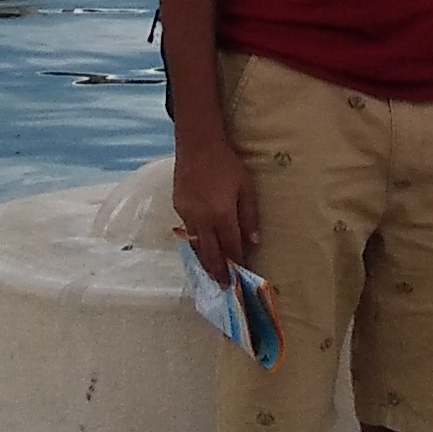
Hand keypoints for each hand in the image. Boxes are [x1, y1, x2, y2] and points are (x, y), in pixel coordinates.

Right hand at [174, 129, 259, 282]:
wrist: (197, 145)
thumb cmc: (227, 164)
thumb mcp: (246, 188)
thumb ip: (249, 216)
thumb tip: (254, 241)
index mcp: (222, 215)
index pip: (231, 247)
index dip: (237, 263)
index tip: (241, 276)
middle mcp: (203, 220)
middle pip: (211, 253)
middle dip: (218, 271)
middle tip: (224, 286)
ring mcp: (187, 215)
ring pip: (196, 245)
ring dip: (205, 261)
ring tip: (212, 274)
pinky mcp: (178, 208)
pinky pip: (188, 231)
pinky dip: (196, 243)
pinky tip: (201, 247)